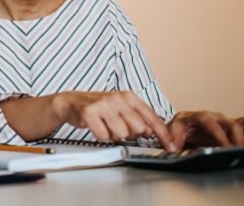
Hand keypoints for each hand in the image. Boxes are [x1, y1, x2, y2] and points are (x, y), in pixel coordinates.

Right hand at [54, 91, 176, 150]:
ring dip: (113, 135)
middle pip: (138, 128)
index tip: (171, 146)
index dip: (163, 134)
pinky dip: (100, 135)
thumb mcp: (121, 108)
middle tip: (118, 127)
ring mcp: (103, 104)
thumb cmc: (99, 107)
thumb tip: (151, 131)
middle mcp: (117, 98)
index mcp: (129, 96)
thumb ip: (138, 118)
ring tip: (105, 126)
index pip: (151, 117)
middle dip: (130, 134)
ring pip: (121, 133)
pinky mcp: (89, 112)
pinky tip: (96, 126)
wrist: (72, 102)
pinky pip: (103, 135)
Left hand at [167, 110, 243, 148]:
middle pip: (229, 123)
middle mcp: (214, 117)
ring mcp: (224, 122)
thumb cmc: (179, 127)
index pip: (209, 122)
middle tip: (238, 152)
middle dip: (236, 138)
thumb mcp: (172, 131)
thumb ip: (173, 138)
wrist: (182, 124)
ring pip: (243, 122)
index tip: (224, 146)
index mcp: (198, 116)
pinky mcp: (231, 127)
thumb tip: (173, 148)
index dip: (218, 134)